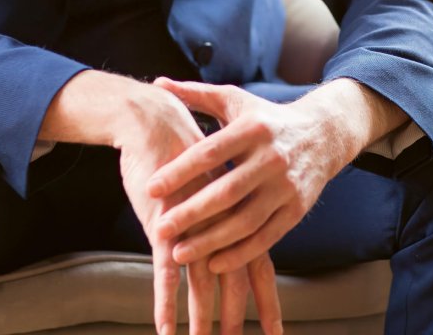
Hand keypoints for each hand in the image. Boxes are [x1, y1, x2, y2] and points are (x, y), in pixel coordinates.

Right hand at [41, 72, 281, 333]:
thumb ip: (225, 204)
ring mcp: (194, 225)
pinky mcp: (164, 224)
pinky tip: (165, 330)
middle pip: (235, 281)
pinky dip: (165, 304)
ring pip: (202, 284)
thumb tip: (229, 231)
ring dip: (200, 320)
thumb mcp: (212, 180)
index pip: (258, 264)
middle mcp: (223, 222)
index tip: (276, 332)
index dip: (267, 300)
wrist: (156, 119)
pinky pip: (165, 273)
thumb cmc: (184, 148)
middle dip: (235, 319)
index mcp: (240, 211)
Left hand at [147, 79, 358, 275]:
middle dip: (191, 213)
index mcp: (253, 127)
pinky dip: (239, 254)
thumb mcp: (235, 100)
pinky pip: (266, 238)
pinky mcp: (297, 210)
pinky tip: (213, 263)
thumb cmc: (266, 118)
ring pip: (245, 220)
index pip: (211, 152)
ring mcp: (287, 186)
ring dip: (211, 241)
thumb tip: (159, 84)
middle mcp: (272, 157)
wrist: (323, 134)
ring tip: (178, 254)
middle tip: (160, 229)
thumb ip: (197, 95)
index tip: (152, 188)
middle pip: (227, 191)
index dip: (180, 171)